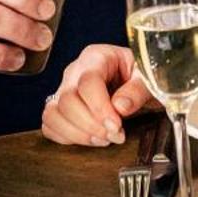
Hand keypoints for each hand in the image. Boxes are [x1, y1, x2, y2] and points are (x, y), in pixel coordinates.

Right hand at [41, 43, 156, 145]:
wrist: (136, 83)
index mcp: (97, 57)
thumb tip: (120, 106)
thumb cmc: (140, 77)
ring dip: (78, 134)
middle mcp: (75, 71)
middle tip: (115, 135)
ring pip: (53, 114)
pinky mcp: (60, 107)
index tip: (116, 125)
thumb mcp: (147, 78)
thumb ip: (137, 90)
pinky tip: (90, 138)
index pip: (88, 82)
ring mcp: (64, 90)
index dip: (100, 107)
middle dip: (91, 125)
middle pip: (67, 100)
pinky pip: (50, 125)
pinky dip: (66, 137)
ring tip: (103, 139)